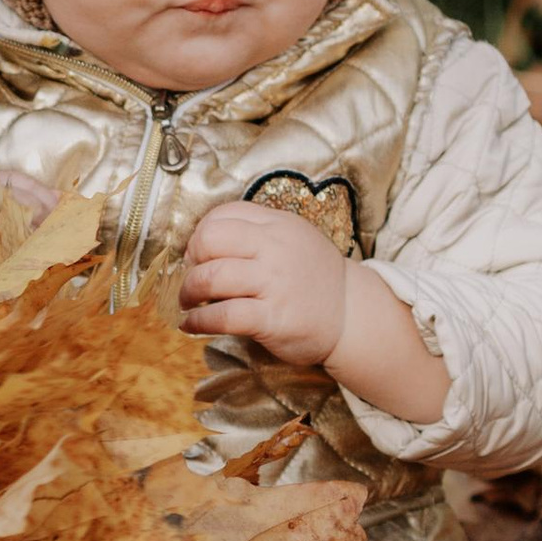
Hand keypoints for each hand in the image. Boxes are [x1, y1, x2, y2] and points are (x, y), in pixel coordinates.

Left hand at [179, 202, 350, 367]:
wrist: (353, 315)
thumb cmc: (313, 278)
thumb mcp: (291, 238)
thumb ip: (254, 232)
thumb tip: (199, 244)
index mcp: (277, 224)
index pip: (223, 215)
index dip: (199, 235)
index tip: (197, 255)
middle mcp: (275, 249)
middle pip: (210, 241)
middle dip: (190, 260)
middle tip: (190, 277)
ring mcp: (275, 283)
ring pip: (211, 278)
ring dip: (188, 292)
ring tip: (188, 302)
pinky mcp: (273, 318)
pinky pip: (223, 316)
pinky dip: (198, 321)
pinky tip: (192, 325)